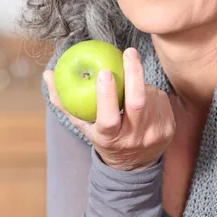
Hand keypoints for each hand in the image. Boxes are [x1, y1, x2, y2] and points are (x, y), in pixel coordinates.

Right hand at [43, 47, 175, 170]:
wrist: (135, 165)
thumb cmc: (103, 136)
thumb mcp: (83, 124)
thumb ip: (64, 101)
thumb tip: (48, 73)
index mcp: (110, 138)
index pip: (109, 117)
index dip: (107, 95)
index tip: (105, 71)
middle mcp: (133, 138)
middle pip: (137, 103)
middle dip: (134, 73)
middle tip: (129, 52)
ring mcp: (154, 134)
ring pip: (150, 96)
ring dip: (141, 84)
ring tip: (133, 87)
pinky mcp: (169, 128)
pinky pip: (162, 99)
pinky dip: (152, 93)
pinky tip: (146, 97)